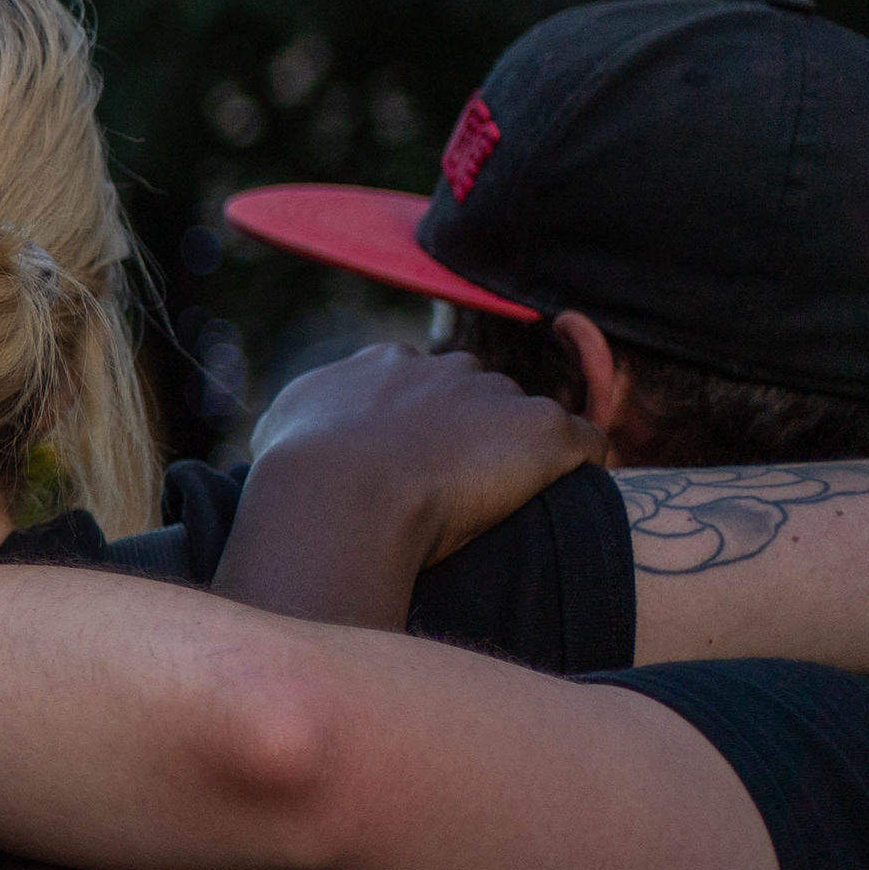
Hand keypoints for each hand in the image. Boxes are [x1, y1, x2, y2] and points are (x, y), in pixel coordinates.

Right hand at [246, 344, 603, 566]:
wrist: (339, 493)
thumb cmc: (299, 473)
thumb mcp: (284, 426)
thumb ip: (308, 414)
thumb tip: (304, 428)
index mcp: (386, 364)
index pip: (420, 382)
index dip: (420, 427)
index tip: (410, 467)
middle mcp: (445, 368)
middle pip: (478, 394)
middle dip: (473, 434)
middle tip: (453, 490)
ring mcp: (497, 396)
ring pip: (525, 420)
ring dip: (517, 454)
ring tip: (500, 505)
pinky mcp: (543, 430)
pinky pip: (584, 442)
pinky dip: (577, 466)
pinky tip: (559, 498)